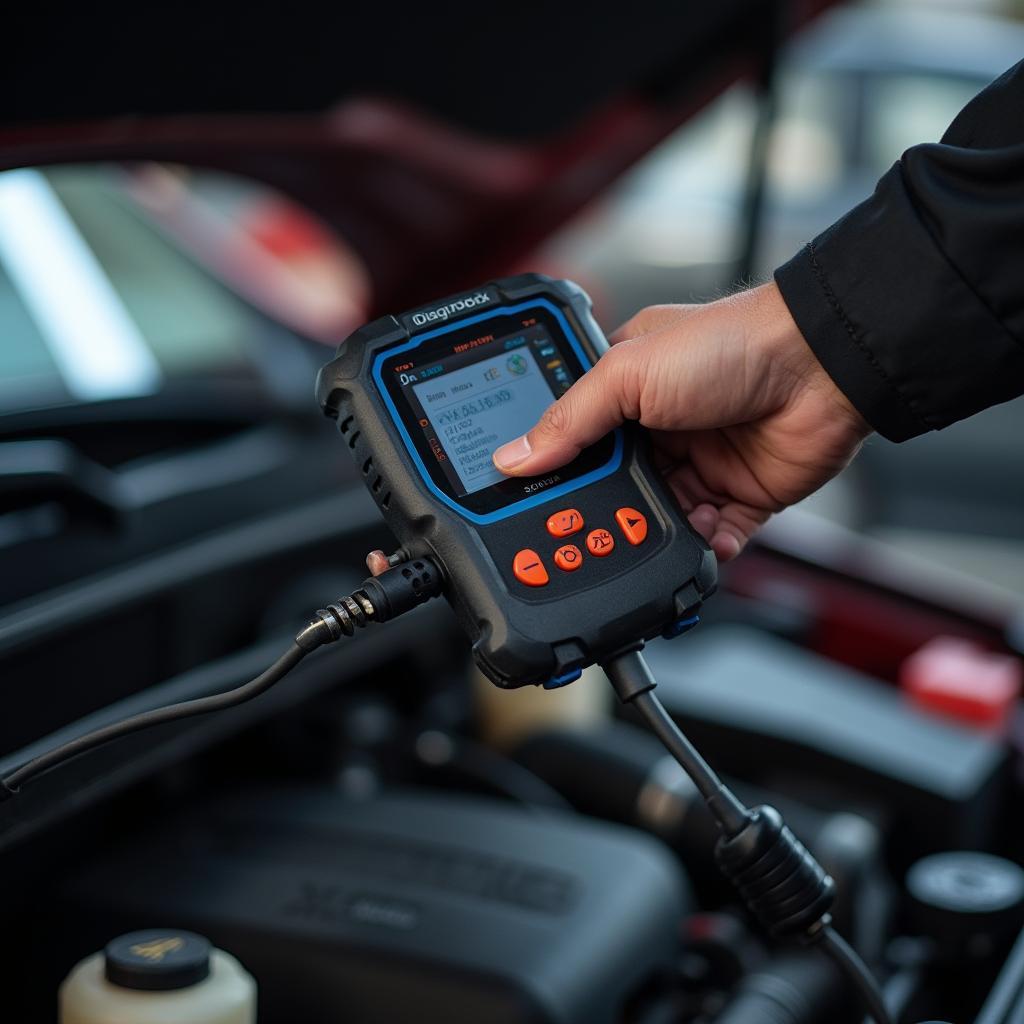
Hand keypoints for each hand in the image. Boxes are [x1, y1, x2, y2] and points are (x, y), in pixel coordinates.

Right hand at [491, 282, 869, 561]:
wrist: (819, 366)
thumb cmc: (730, 345)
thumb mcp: (629, 373)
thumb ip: (571, 420)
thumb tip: (516, 456)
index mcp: (628, 391)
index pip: (580, 440)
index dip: (561, 470)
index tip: (540, 499)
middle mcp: (663, 430)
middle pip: (617, 488)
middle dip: (608, 512)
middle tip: (592, 531)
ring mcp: (703, 464)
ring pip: (660, 518)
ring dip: (654, 532)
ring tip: (644, 539)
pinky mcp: (741, 496)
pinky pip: (713, 537)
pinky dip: (705, 548)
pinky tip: (699, 544)